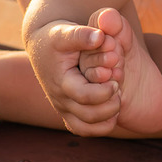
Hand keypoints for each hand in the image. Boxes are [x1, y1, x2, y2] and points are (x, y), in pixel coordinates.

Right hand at [24, 20, 120, 135]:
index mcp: (61, 81)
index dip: (104, 91)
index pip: (85, 96)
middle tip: (119, 88)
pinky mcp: (67, 112)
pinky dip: (99, 126)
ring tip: (117, 100)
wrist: (42, 46)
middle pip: (88, 116)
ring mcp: (62, 108)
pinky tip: (112, 111)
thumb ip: (82, 34)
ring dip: (106, 118)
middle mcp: (60, 99)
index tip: (115, 78)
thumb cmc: (57, 37)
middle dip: (110, 105)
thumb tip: (100, 37)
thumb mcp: (66, 31)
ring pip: (85, 128)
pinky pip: (82, 129)